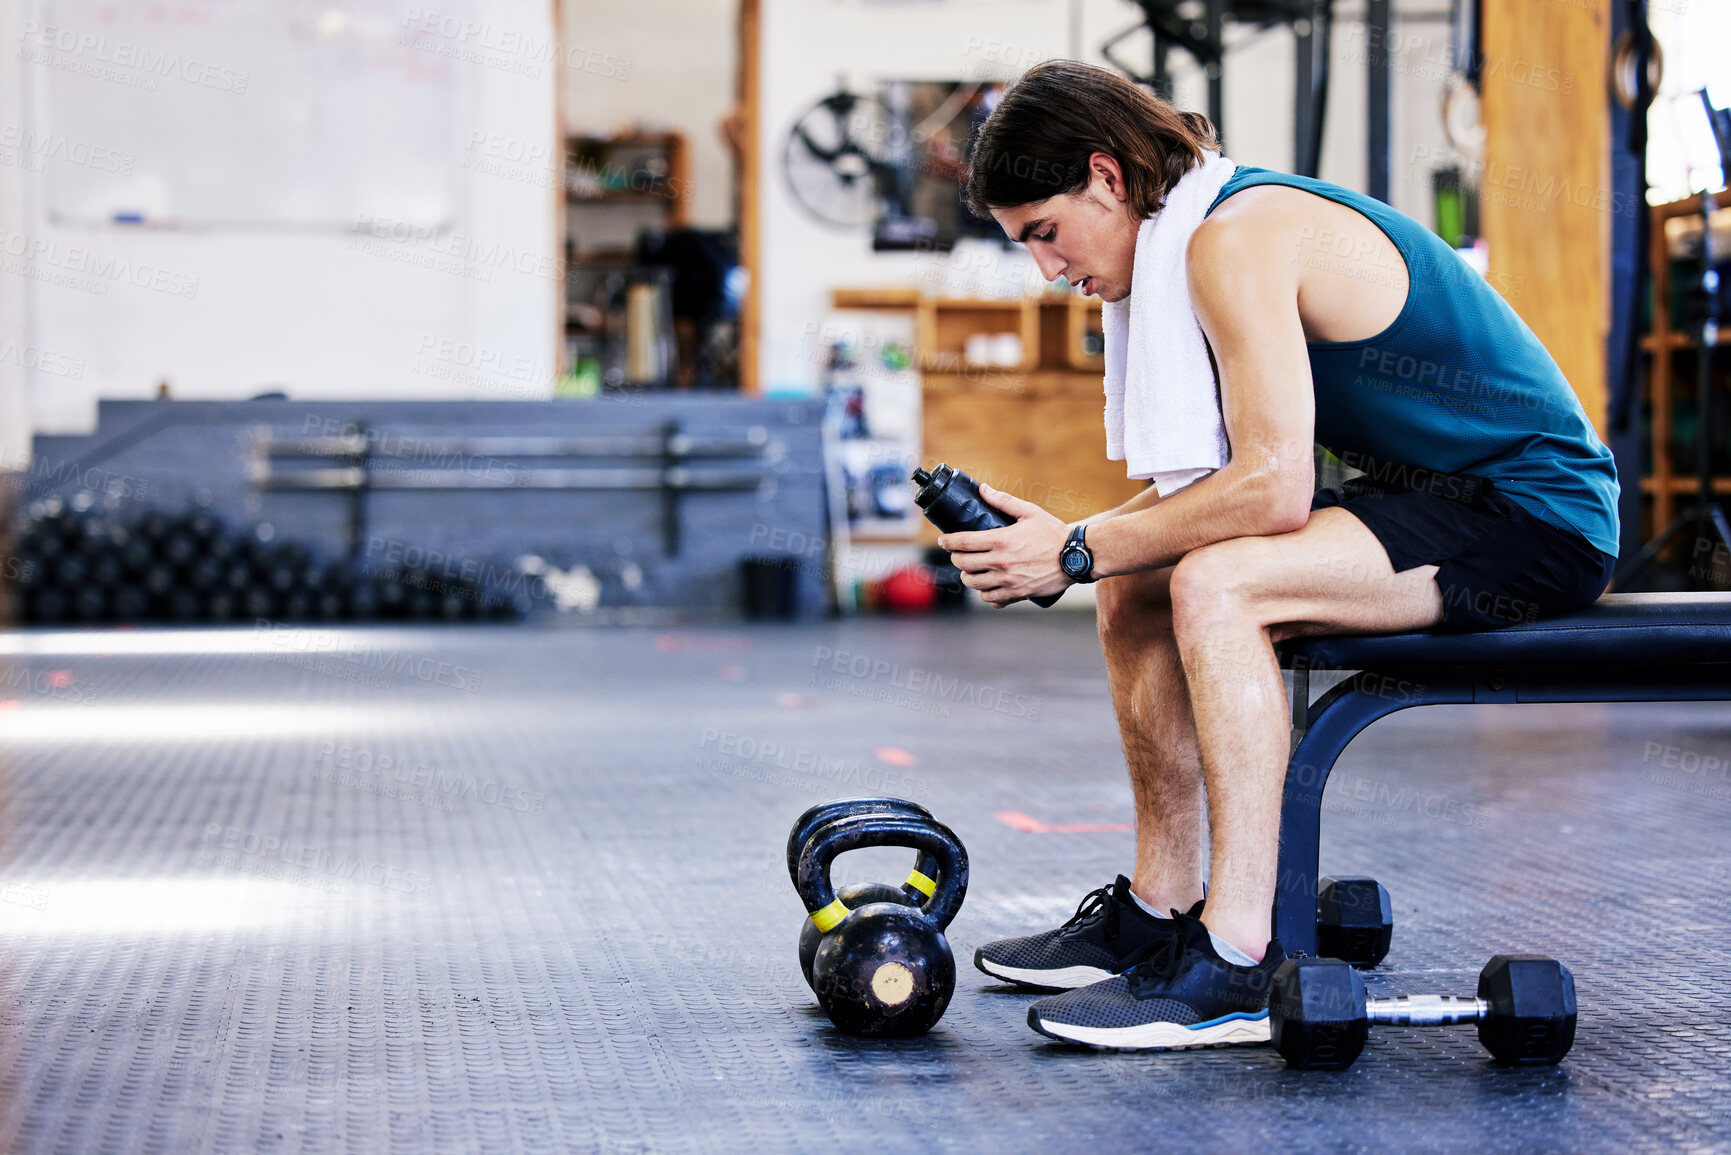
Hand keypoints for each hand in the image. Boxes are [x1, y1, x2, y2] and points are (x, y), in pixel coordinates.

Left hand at [935, 484, 1072, 607]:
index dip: (947, 542)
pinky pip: (991, 599)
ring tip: (971, 571)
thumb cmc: (1053, 533)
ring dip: (968, 577)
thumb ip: (1003, 501)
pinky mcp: (1017, 593)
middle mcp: (1001, 562)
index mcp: (1001, 541)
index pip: (963, 543)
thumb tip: (983, 489)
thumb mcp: (1029, 512)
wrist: (1075, 557)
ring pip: (973, 584)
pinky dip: (985, 594)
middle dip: (956, 558)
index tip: (943, 540)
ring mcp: (1008, 580)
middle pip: (963, 564)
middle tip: (958, 554)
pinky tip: (987, 587)